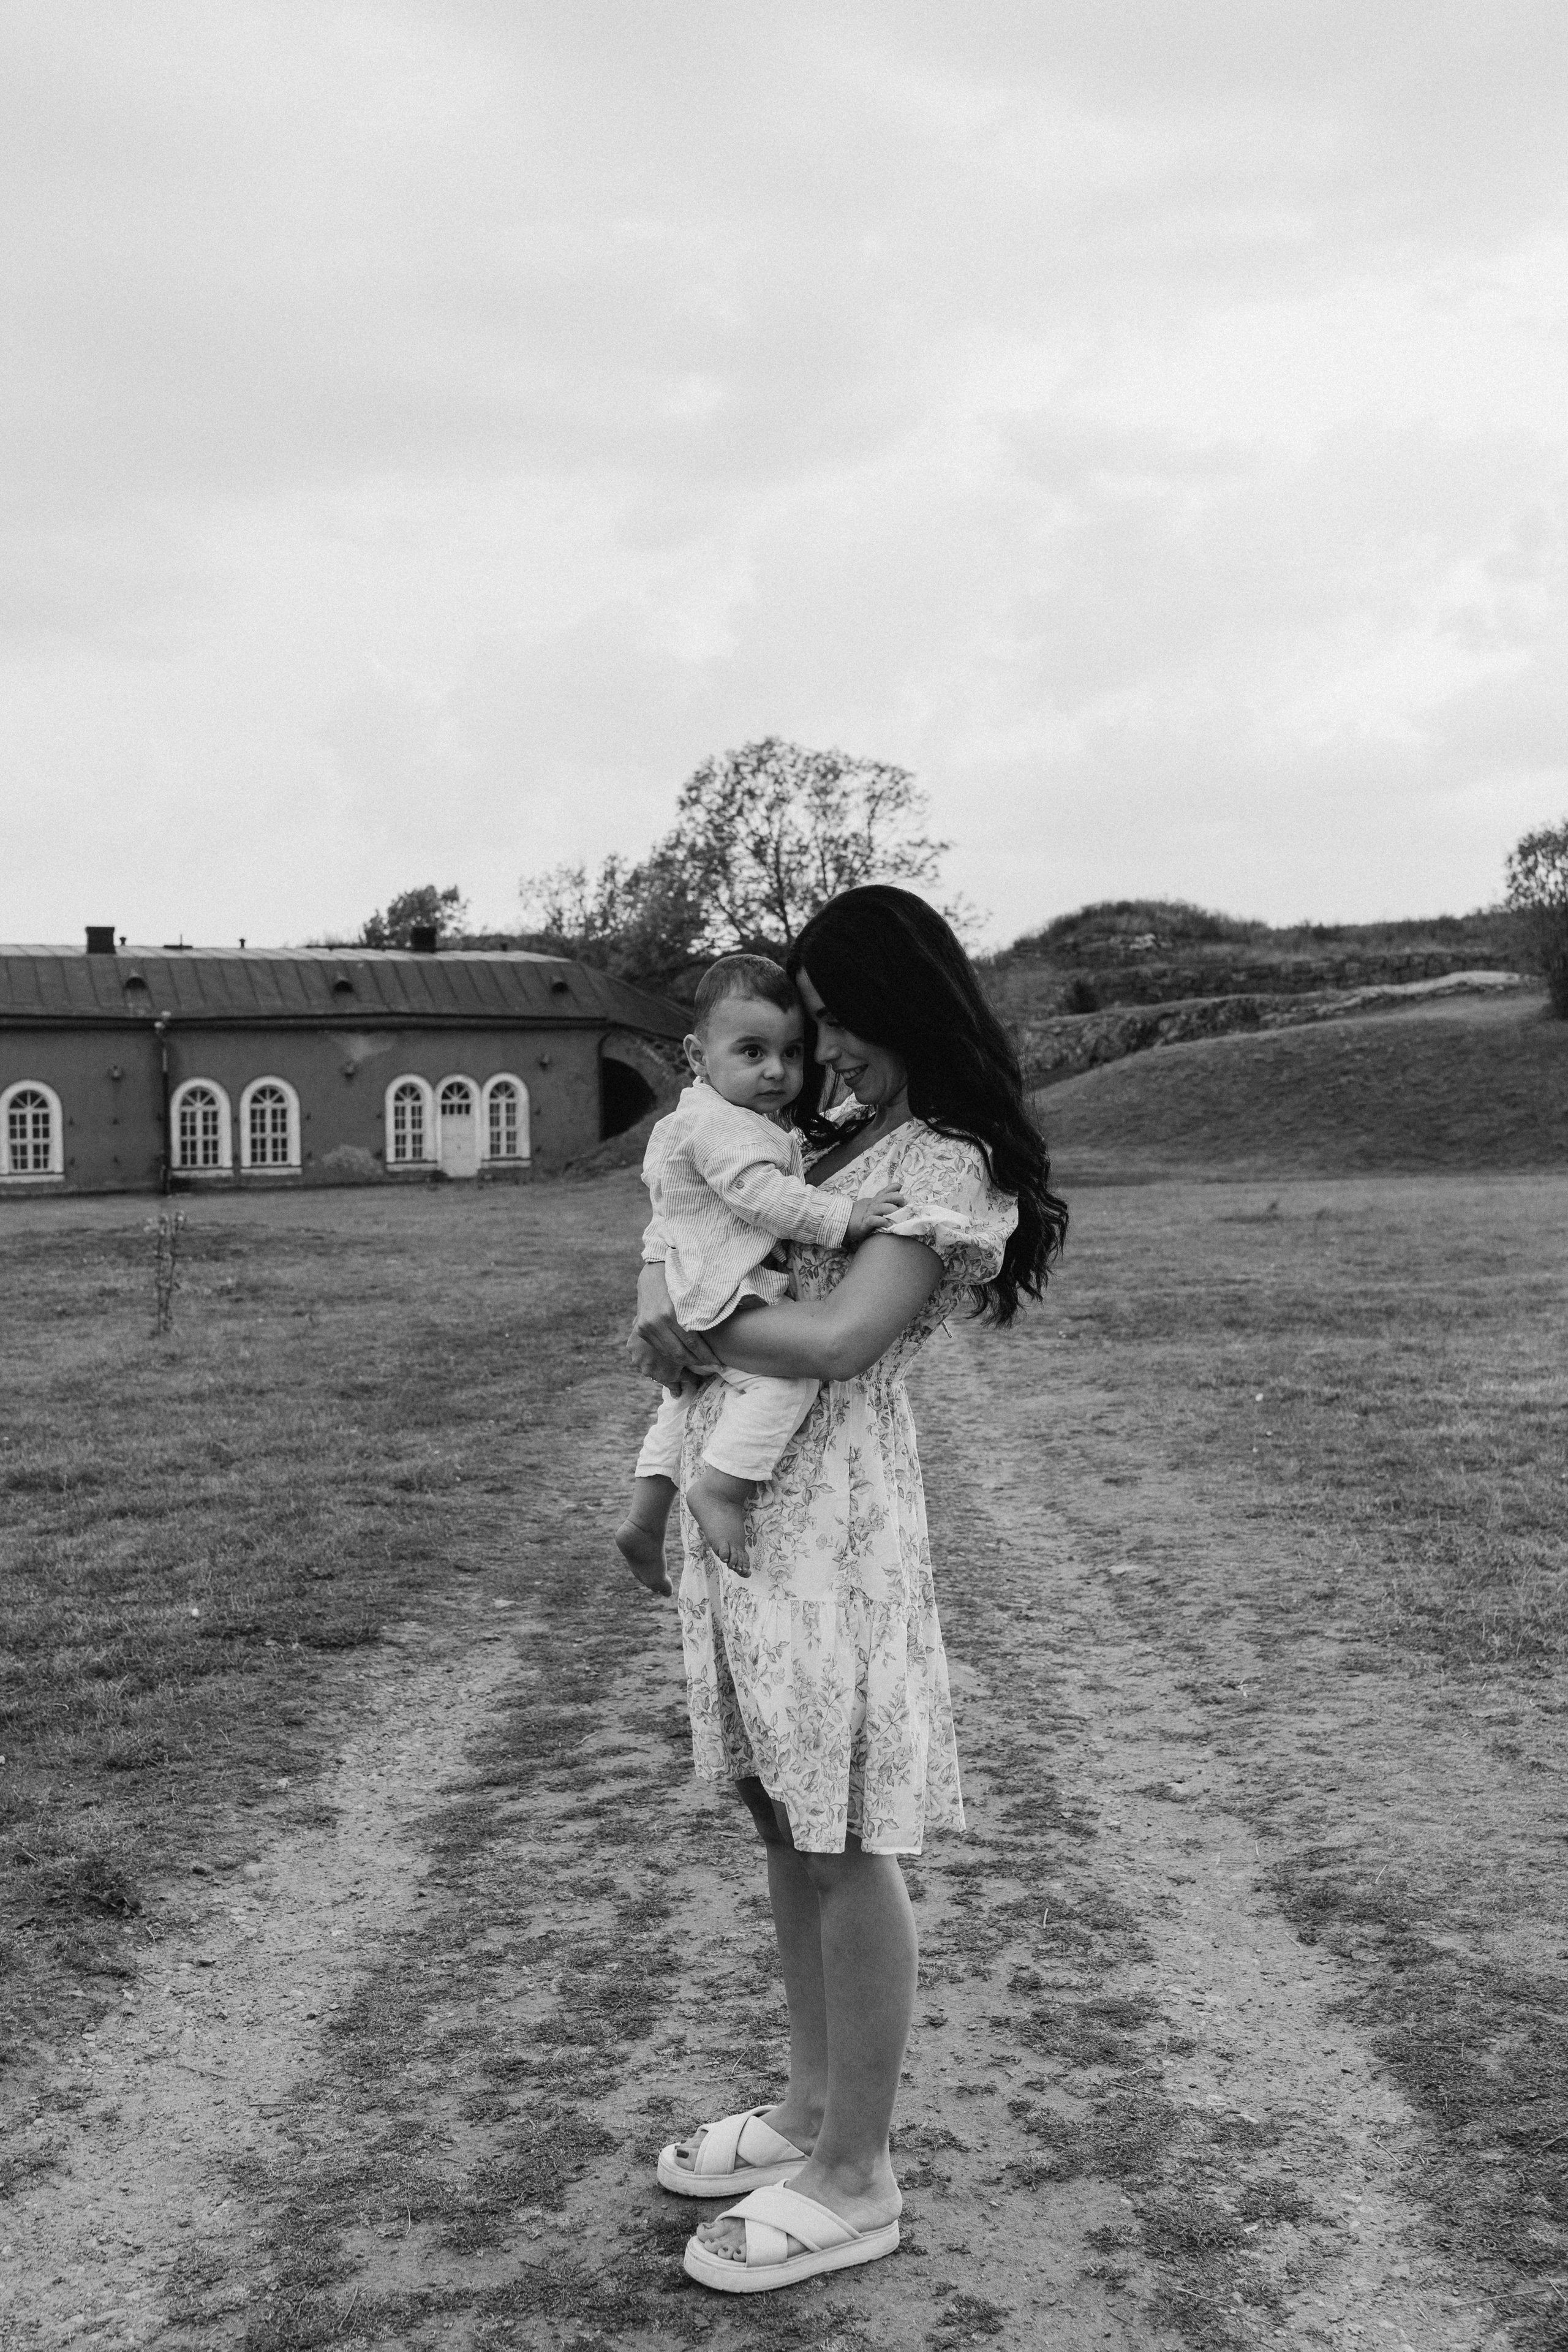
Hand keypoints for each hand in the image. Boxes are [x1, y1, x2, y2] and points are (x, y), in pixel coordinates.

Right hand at [629, 1263, 721, 1388]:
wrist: (652, 1274)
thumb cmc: (679, 1283)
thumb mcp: (692, 1297)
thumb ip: (701, 1315)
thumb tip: (722, 1335)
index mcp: (671, 1312)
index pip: (692, 1342)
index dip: (707, 1356)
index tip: (719, 1365)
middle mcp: (657, 1321)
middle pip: (680, 1352)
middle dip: (698, 1362)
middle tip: (713, 1367)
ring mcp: (647, 1327)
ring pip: (669, 1353)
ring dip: (686, 1361)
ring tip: (701, 1363)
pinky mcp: (641, 1330)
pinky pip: (660, 1348)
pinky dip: (673, 1355)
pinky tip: (685, 1356)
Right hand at [845, 1181, 905, 1245]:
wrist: (842, 1222)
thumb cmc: (859, 1216)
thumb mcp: (871, 1206)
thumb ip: (882, 1204)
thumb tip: (898, 1204)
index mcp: (875, 1200)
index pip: (886, 1190)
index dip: (895, 1187)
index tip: (901, 1189)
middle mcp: (873, 1204)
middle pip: (887, 1197)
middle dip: (897, 1198)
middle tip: (904, 1204)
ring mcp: (868, 1213)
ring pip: (881, 1207)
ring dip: (891, 1209)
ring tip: (898, 1215)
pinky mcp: (864, 1223)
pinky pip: (873, 1220)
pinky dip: (882, 1221)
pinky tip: (888, 1224)